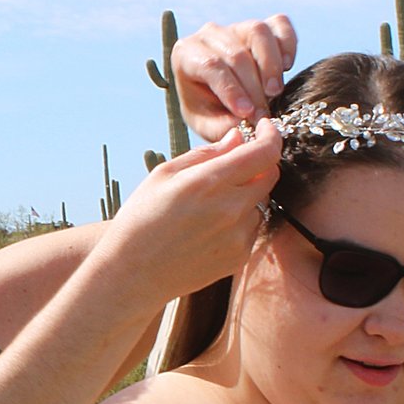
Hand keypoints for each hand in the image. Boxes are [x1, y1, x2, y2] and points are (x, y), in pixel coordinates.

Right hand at [105, 121, 281, 306]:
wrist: (133, 274)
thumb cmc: (142, 220)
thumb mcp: (163, 175)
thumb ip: (205, 154)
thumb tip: (237, 138)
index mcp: (209, 182)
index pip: (264, 152)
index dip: (271, 135)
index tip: (263, 129)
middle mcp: (230, 209)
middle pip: (270, 176)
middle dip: (257, 164)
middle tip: (230, 167)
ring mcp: (238, 236)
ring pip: (260, 203)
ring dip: (245, 196)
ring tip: (208, 208)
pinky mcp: (239, 257)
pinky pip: (252, 228)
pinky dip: (239, 221)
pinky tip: (208, 229)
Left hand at [172, 16, 298, 141]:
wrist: (221, 100)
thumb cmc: (209, 111)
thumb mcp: (207, 125)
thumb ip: (222, 126)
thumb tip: (246, 125)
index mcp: (186, 54)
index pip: (210, 66)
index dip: (231, 90)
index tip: (246, 113)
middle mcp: (210, 34)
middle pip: (236, 53)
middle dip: (252, 86)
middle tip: (263, 114)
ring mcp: (237, 27)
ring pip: (257, 32)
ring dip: (270, 64)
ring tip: (275, 92)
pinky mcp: (263, 26)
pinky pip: (279, 25)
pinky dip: (287, 43)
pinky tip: (287, 67)